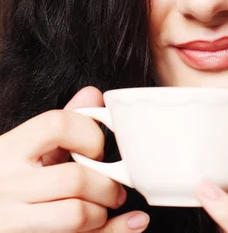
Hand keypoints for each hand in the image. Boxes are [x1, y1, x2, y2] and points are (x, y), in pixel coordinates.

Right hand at [0, 87, 149, 232]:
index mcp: (7, 150)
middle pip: (75, 178)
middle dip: (106, 184)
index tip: (97, 150)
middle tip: (113, 187)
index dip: (90, 135)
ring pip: (76, 214)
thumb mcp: (26, 148)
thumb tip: (93, 95)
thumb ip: (60, 125)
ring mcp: (11, 220)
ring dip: (102, 212)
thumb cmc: (6, 181)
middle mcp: (6, 184)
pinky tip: (129, 224)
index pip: (58, 125)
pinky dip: (114, 232)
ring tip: (102, 207)